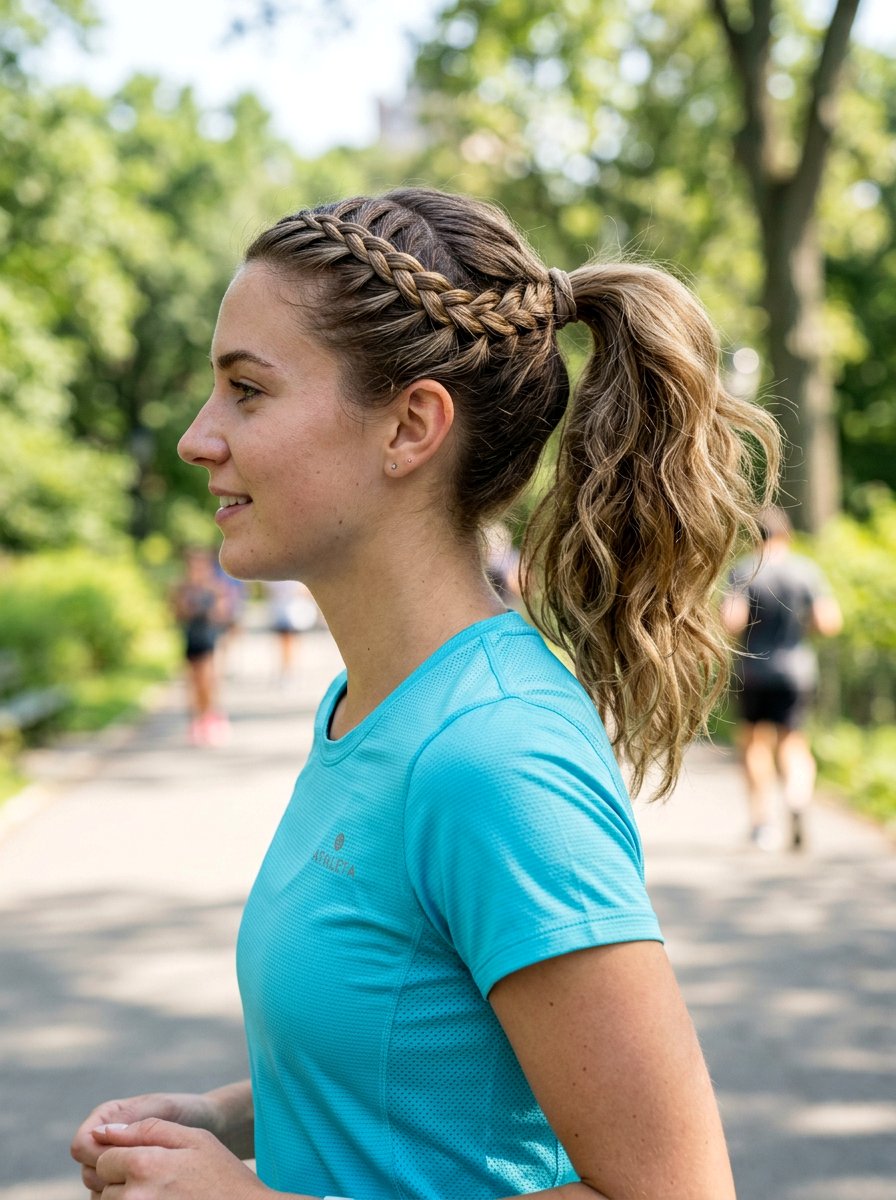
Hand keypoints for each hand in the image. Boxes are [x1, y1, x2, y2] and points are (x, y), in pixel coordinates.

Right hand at [71, 1093, 219, 1197]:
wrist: (207, 1127)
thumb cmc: (186, 1114)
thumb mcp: (162, 1109)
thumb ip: (132, 1118)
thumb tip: (98, 1133)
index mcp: (107, 1118)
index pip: (81, 1145)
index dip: (99, 1154)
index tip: (128, 1157)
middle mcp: (102, 1142)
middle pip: (87, 1171)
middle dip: (111, 1176)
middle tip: (145, 1173)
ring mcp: (110, 1165)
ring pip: (96, 1190)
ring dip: (118, 1190)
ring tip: (151, 1182)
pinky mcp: (121, 1184)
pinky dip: (123, 1199)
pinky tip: (150, 1193)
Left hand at [92, 1119, 262, 1199]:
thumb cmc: (222, 1175)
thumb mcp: (194, 1139)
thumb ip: (148, 1129)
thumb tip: (104, 1131)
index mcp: (144, 1165)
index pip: (105, 1159)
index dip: (123, 1157)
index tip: (148, 1162)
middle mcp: (134, 1198)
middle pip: (105, 1188)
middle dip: (124, 1182)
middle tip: (159, 1183)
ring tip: (161, 1196)